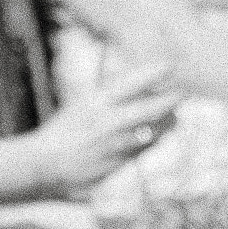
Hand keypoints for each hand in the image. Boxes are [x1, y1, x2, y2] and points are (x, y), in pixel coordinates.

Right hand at [20, 68, 178, 194]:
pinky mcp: (118, 162)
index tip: (168, 65)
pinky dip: (154, 140)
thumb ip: (107, 98)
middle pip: (150, 108)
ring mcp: (115, 142)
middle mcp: (108, 120)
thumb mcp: (81, 105)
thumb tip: (134, 89)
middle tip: (183, 93)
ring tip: (175, 116)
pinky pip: (144, 149)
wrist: (45, 163)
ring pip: (153, 131)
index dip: (153, 72)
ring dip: (167, 122)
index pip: (131, 82)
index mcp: (96, 100)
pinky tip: (157, 135)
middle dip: (171, 99)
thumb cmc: (62, 132)